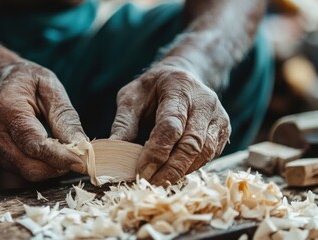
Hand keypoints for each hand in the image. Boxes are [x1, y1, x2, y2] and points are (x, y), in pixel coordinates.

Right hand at [0, 60, 86, 181]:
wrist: (2, 80)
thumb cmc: (30, 81)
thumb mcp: (52, 88)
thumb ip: (66, 118)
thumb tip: (82, 147)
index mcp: (6, 109)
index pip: (34, 144)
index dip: (59, 157)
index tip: (81, 161)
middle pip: (29, 166)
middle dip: (57, 166)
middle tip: (77, 156)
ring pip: (26, 172)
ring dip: (50, 167)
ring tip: (62, 149)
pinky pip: (21, 170)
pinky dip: (40, 165)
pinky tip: (46, 151)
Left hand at [110, 61, 230, 184]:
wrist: (181, 78)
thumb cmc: (152, 90)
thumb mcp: (131, 98)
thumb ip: (123, 123)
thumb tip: (112, 151)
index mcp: (179, 87)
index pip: (171, 125)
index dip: (156, 152)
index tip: (141, 171)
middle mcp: (205, 101)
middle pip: (192, 143)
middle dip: (170, 168)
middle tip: (149, 184)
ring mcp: (218, 116)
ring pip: (204, 152)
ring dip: (181, 172)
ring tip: (159, 182)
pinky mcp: (223, 131)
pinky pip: (210, 156)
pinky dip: (191, 168)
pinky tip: (172, 173)